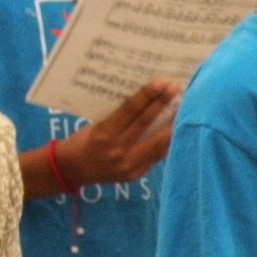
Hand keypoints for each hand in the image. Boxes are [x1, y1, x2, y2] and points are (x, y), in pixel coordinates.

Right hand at [60, 79, 178, 185]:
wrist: (72, 170)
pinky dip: (166, 143)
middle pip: (145, 123)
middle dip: (162, 104)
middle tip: (175, 89)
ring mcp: (128, 164)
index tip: (161, 82)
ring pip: (156, 143)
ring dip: (172, 125)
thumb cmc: (83, 141)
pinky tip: (175, 131)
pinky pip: (156, 157)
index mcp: (104, 132)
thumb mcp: (96, 125)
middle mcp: (117, 149)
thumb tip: (146, 102)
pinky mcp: (135, 174)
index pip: (130, 110)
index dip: (147, 95)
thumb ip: (119, 118)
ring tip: (184, 110)